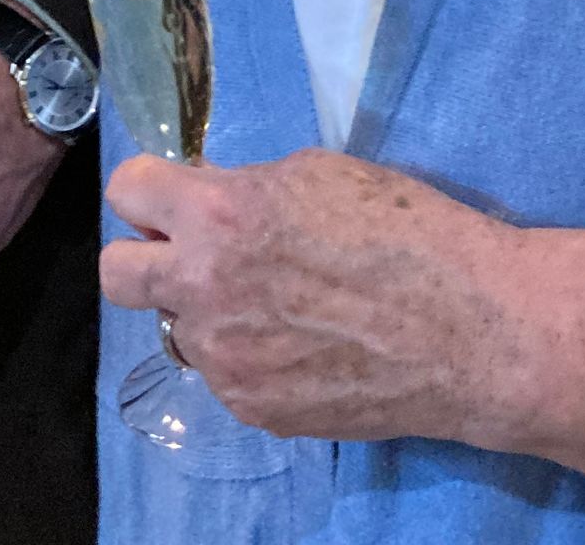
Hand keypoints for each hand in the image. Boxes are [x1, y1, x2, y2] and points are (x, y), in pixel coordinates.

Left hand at [103, 149, 507, 445]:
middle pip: (116, 274)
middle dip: (145, 255)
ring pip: (178, 328)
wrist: (468, 331)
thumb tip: (206, 201)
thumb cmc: (404, 231)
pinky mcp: (254, 408)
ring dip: (207, 310)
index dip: (151, 188)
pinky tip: (306, 343)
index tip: (175, 195)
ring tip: (278, 302)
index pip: (127, 189)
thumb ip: (243, 190)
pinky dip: (250, 355)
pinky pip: (226, 373)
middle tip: (194, 252)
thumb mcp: (315, 175)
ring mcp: (226, 359)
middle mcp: (205, 289)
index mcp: (220, 215)